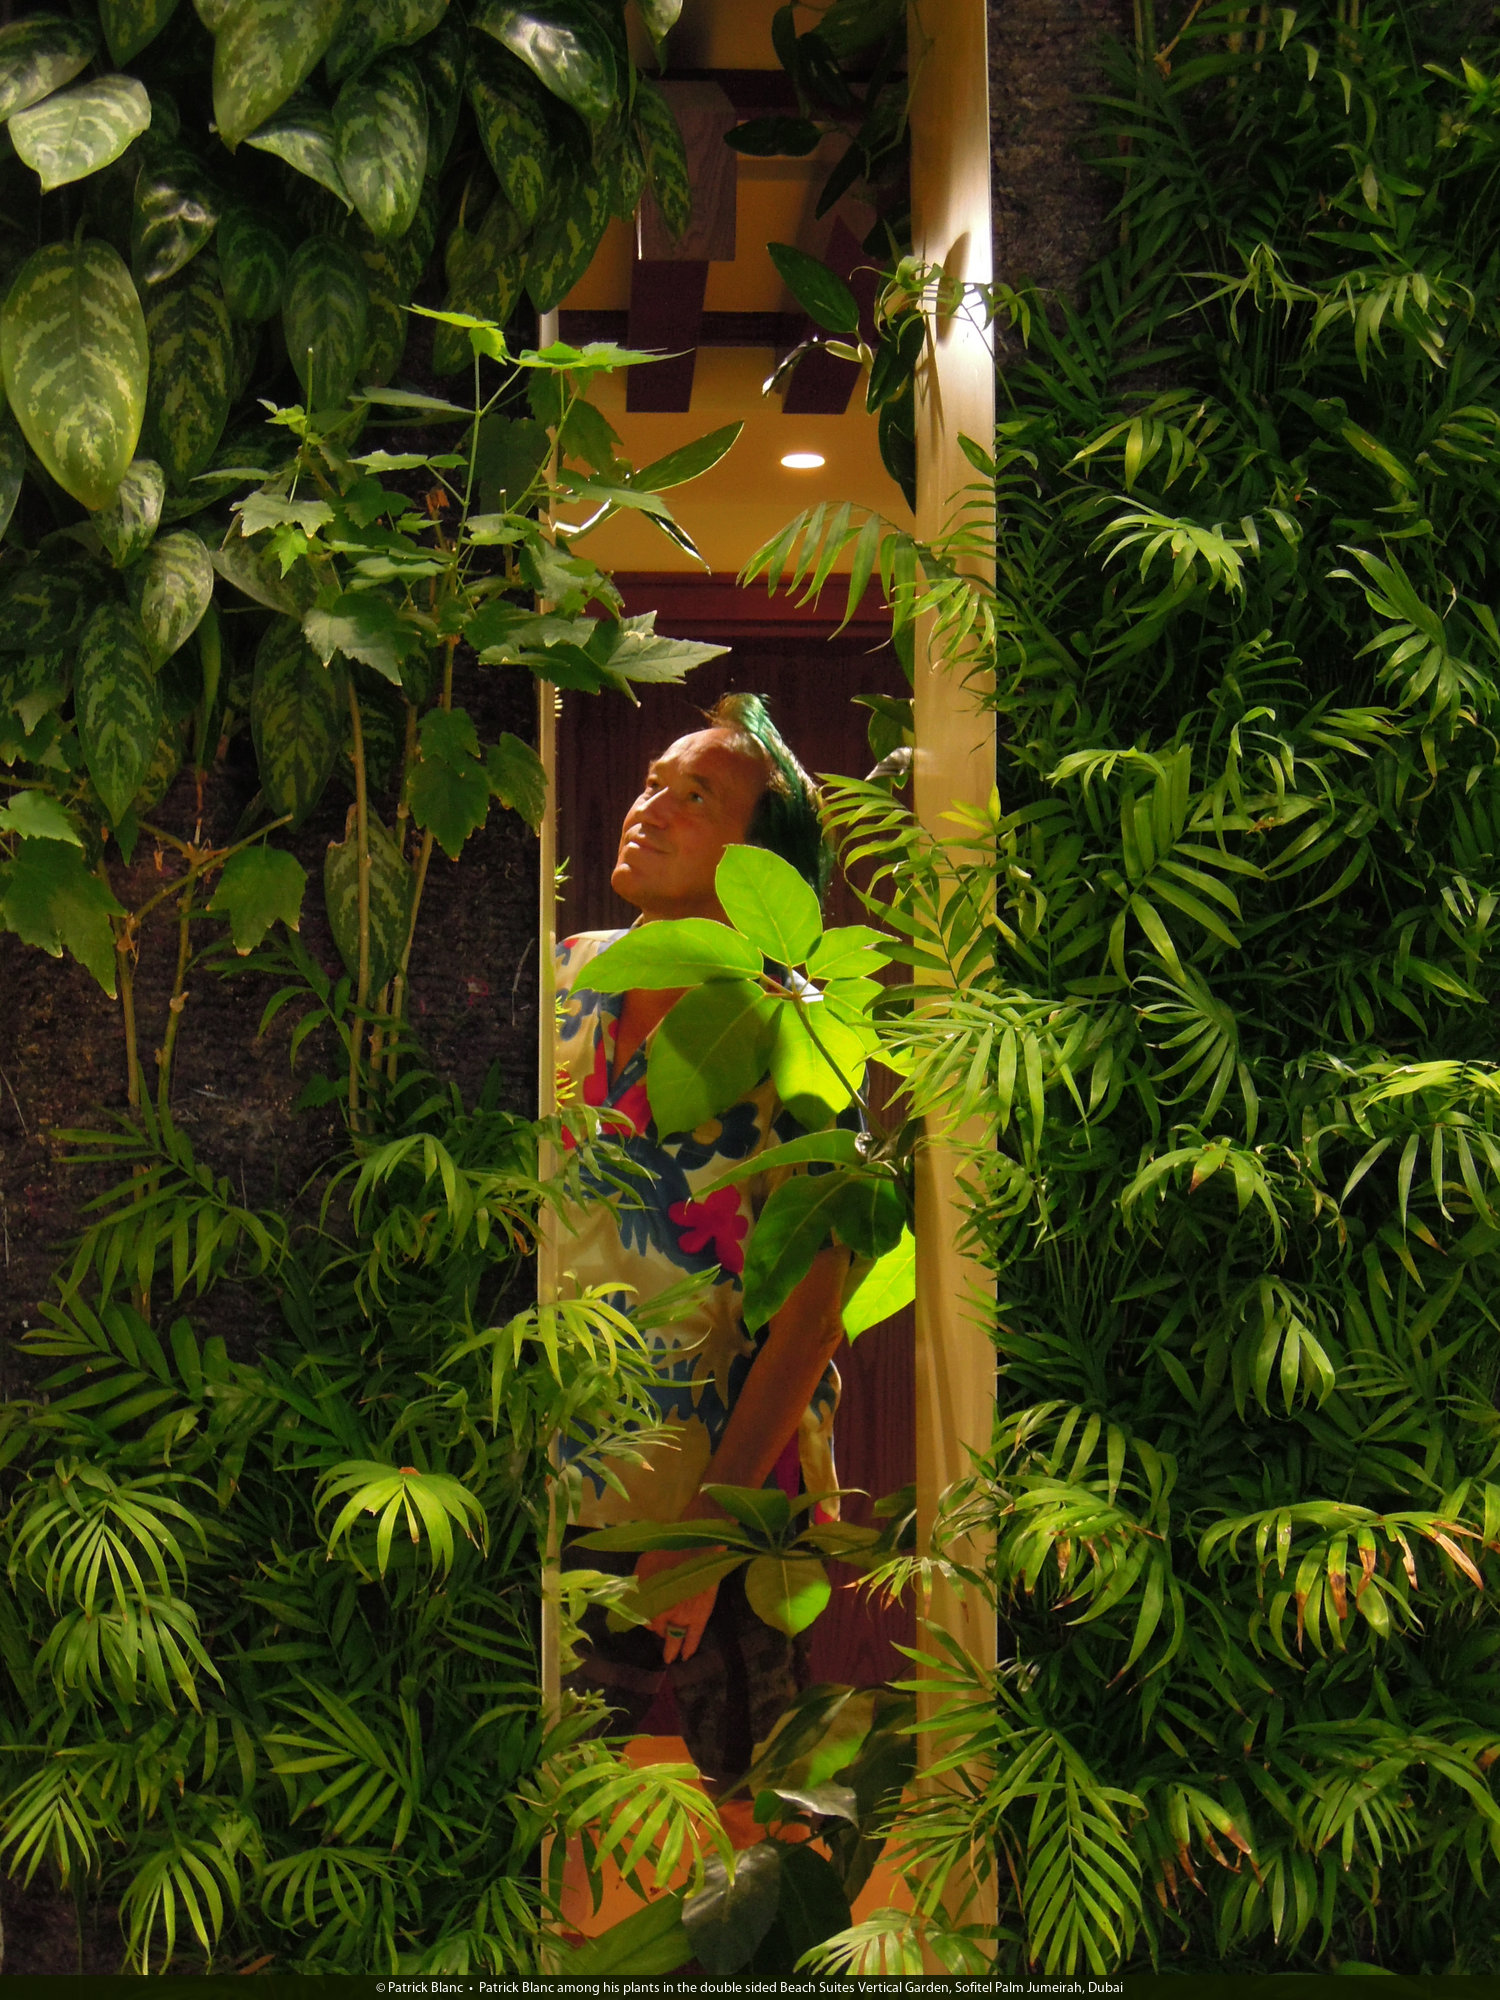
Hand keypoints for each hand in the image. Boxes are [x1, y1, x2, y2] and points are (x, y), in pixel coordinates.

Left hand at [636, 1545, 720, 1662]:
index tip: (645, 1616)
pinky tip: (685, 1656)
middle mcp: (664, 1612)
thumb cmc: (667, 1551)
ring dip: (670, 1644)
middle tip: (659, 1626)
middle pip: (656, 1628)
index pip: (641, 1619)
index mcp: (648, 1600)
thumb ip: (637, 1585)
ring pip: (673, 1636)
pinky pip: (694, 1637)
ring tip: (669, 1655)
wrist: (697, 1544)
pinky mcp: (701, 1615)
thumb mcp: (644, 1566)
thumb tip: (628, 1599)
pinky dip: (689, 1647)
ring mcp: (683, 1616)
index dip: (643, 1617)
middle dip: (657, 1627)